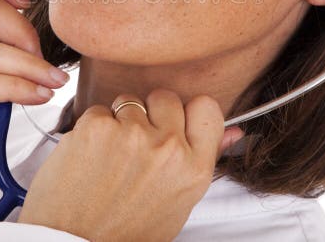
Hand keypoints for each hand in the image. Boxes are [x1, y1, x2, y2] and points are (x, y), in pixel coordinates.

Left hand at [18, 90, 244, 241]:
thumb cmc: (126, 230)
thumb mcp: (177, 203)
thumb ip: (202, 161)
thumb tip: (234, 132)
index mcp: (194, 168)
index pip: (207, 108)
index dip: (188, 112)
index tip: (175, 123)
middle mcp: (168, 148)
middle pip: (166, 97)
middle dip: (151, 112)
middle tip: (136, 143)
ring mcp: (131, 134)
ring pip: (129, 101)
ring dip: (119, 121)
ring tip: (110, 157)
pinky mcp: (96, 127)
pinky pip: (99, 110)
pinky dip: (92, 129)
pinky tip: (90, 158)